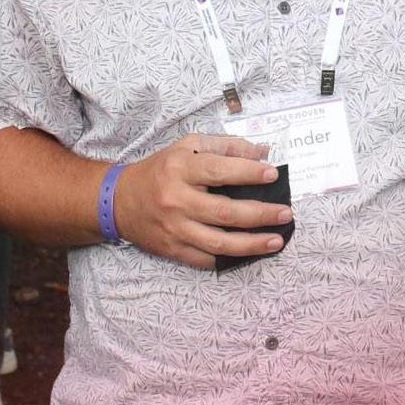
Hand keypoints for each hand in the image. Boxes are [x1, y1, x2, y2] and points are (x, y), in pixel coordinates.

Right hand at [113, 134, 291, 268]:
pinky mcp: (171, 249)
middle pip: (225, 211)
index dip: (249, 173)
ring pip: (219, 241)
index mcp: (180, 168)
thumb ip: (225, 146)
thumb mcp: (188, 146)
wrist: (118, 201)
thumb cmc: (161, 170)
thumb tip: (262, 152)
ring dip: (252, 244)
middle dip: (260, 214)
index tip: (272, 175)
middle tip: (285, 213)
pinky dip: (230, 257)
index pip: (220, 171)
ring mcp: (174, 228)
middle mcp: (176, 199)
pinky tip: (249, 253)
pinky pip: (205, 258)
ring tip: (277, 240)